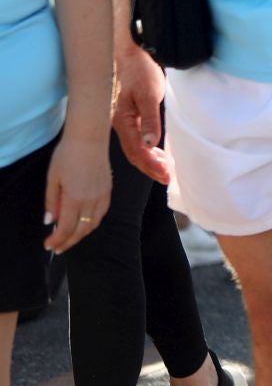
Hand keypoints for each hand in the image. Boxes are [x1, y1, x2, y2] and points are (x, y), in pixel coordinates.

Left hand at [44, 128, 109, 252]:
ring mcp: (102, 194)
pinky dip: (93, 222)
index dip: (57, 240)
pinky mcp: (108, 189)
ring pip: (93, 223)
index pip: (67, 228)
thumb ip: (52, 202)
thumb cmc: (67, 155)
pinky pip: (102, 212)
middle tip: (57, 248)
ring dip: (82, 234)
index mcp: (75, 198)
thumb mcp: (52, 178)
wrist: (89, 137)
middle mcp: (91, 199)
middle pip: (81, 230)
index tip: (48, 245)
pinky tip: (85, 222)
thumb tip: (50, 221)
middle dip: (69, 242)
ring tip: (70, 238)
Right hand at [112, 45, 171, 183]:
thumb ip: (150, 119)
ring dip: (150, 160)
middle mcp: (120, 124)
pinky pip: (138, 139)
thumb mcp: (149, 94)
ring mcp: (124, 120)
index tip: (165, 175)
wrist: (133, 54)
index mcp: (122, 121)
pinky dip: (149, 149)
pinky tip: (159, 153)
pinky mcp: (130, 116)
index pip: (136, 151)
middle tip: (167, 178)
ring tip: (166, 170)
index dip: (150, 165)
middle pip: (134, 153)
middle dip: (150, 167)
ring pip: (135, 147)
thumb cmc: (140, 71)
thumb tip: (151, 144)